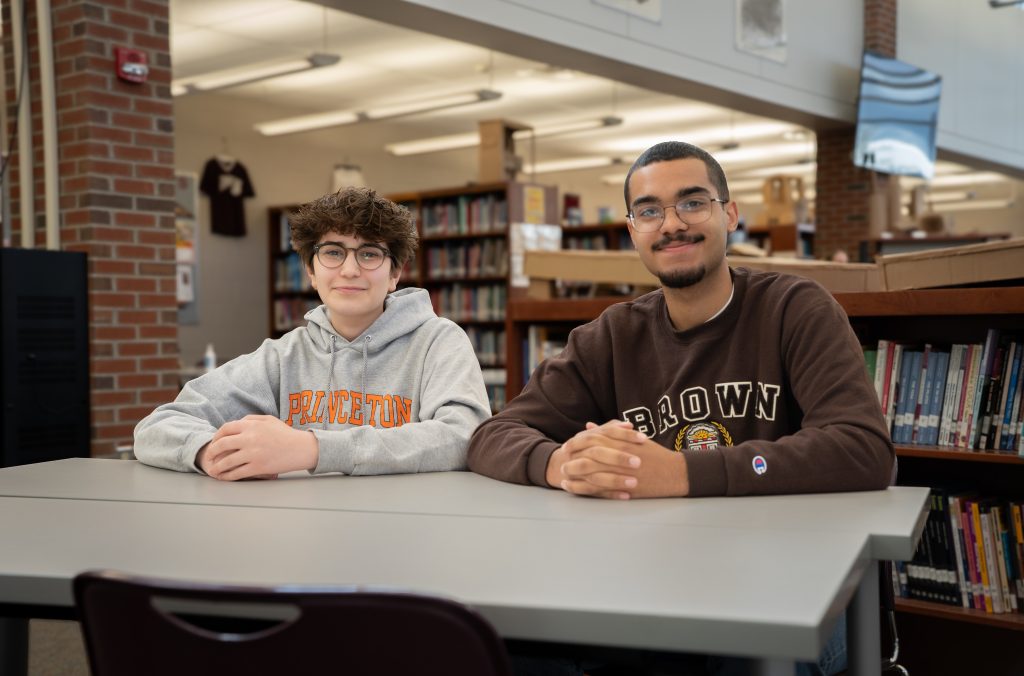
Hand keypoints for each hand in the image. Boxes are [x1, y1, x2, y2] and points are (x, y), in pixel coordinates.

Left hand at [196, 415, 318, 480]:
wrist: (301, 448)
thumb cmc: (286, 434)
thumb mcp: (268, 420)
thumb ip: (250, 419)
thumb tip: (236, 424)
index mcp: (251, 425)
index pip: (226, 429)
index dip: (216, 436)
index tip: (214, 442)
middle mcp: (249, 438)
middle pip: (222, 445)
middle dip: (212, 452)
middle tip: (209, 457)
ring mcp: (253, 454)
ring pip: (227, 461)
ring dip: (217, 467)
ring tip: (213, 470)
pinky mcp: (258, 467)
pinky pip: (237, 473)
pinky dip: (228, 476)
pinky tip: (225, 477)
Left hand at [548, 420, 689, 499]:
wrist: (673, 473)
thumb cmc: (653, 454)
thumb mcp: (633, 438)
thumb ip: (610, 430)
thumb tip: (589, 425)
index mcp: (620, 441)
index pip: (591, 439)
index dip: (576, 442)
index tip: (567, 446)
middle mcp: (617, 455)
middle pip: (586, 455)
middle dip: (571, 457)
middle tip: (562, 460)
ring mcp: (619, 472)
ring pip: (588, 472)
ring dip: (573, 473)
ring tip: (563, 475)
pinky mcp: (621, 488)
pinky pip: (595, 489)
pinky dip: (580, 488)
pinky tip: (571, 487)